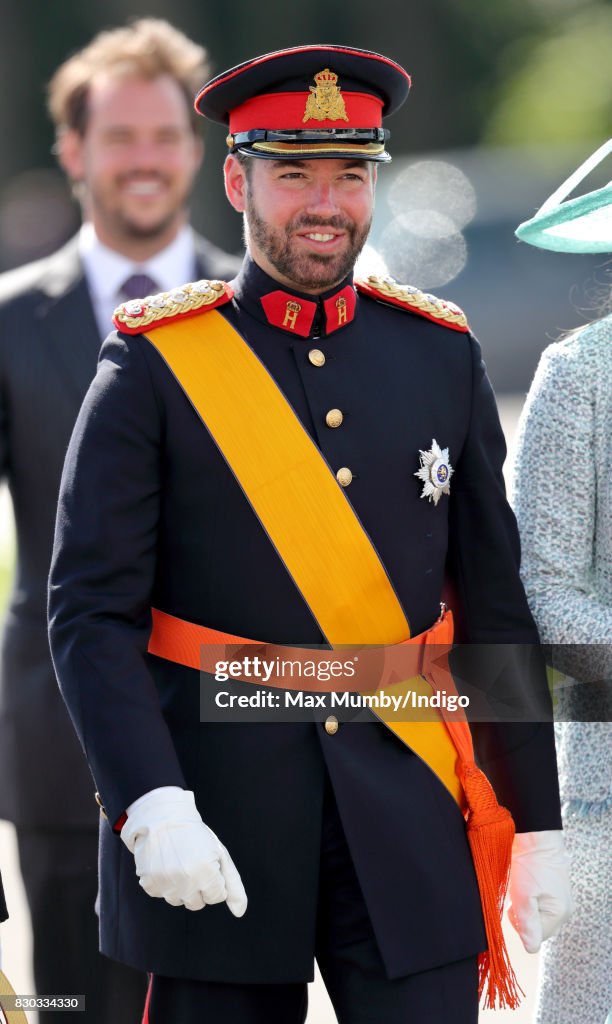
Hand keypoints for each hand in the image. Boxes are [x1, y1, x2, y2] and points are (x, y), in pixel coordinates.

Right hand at [121, 787, 246, 915]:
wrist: (163, 818)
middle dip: (198, 886)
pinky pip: (161, 894)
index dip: (214, 879)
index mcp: (207, 872)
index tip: (207, 862)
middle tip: (192, 863)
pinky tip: (164, 864)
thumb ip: (233, 885)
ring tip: (177, 862)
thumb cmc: (195, 836)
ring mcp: (166, 883)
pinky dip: (163, 882)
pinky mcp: (149, 883)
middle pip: (197, 903)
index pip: (217, 897)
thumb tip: (240, 913)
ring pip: (178, 901)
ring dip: (180, 886)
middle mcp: (186, 880)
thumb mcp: (220, 854)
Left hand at [508, 830, 572, 952]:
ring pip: (538, 916)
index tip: (515, 907)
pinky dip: (531, 898)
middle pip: (538, 928)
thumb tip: (530, 949)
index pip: (536, 937)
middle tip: (518, 896)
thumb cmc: (529, 864)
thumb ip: (527, 923)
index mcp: (560, 913)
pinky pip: (541, 905)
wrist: (536, 837)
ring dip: (526, 907)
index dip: (521, 925)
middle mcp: (565, 910)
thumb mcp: (523, 895)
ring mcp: (561, 900)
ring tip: (522, 888)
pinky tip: (527, 885)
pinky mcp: (555, 891)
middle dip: (524, 916)